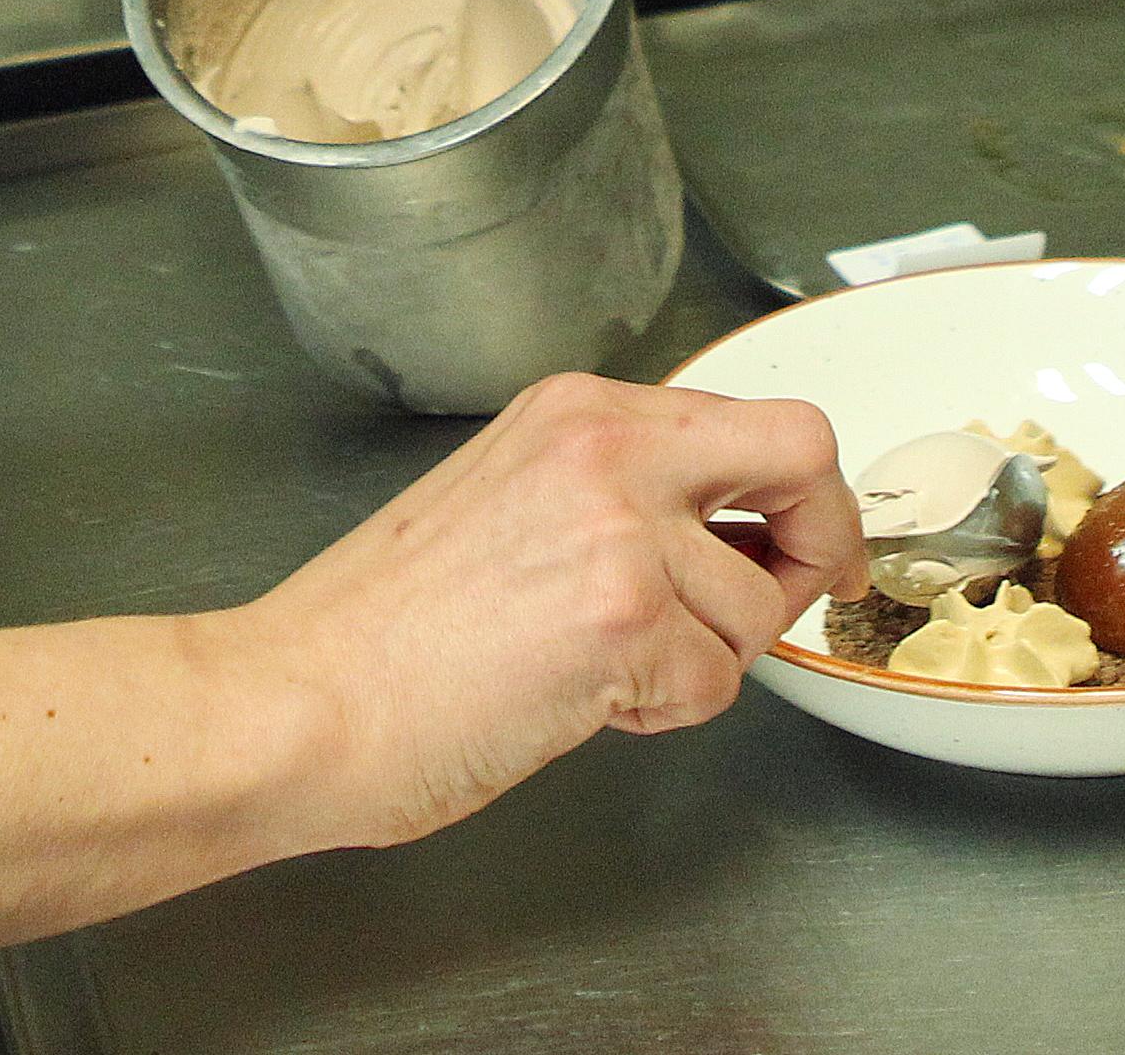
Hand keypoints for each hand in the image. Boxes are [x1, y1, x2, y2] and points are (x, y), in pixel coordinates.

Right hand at [218, 375, 862, 851]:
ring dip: (702, 660)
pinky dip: (664, 713)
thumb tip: (727, 528)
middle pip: (800, 452)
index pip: (748, 417)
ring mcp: (622, 528)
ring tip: (600, 670)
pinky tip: (581, 701)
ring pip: (756, 604)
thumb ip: (616, 490)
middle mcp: (608, 447)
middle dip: (823, 533)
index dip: (794, 488)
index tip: (803, 535)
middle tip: (813, 587)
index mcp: (576, 411)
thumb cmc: (378, 630)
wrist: (301, 698)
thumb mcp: (506, 496)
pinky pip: (716, 681)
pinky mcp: (626, 619)